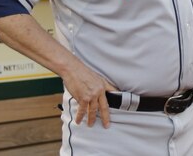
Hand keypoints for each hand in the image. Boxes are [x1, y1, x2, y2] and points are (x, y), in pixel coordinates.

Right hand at [0, 15, 116, 128]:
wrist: (71, 68)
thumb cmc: (81, 72)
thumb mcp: (95, 77)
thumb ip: (99, 85)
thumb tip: (100, 93)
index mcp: (103, 84)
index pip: (113, 95)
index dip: (117, 102)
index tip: (120, 109)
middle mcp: (99, 91)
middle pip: (104, 107)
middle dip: (106, 117)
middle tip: (106, 125)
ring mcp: (91, 95)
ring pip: (93, 111)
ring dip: (91, 119)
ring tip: (90, 124)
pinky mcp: (83, 98)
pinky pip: (82, 110)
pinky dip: (80, 116)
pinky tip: (79, 121)